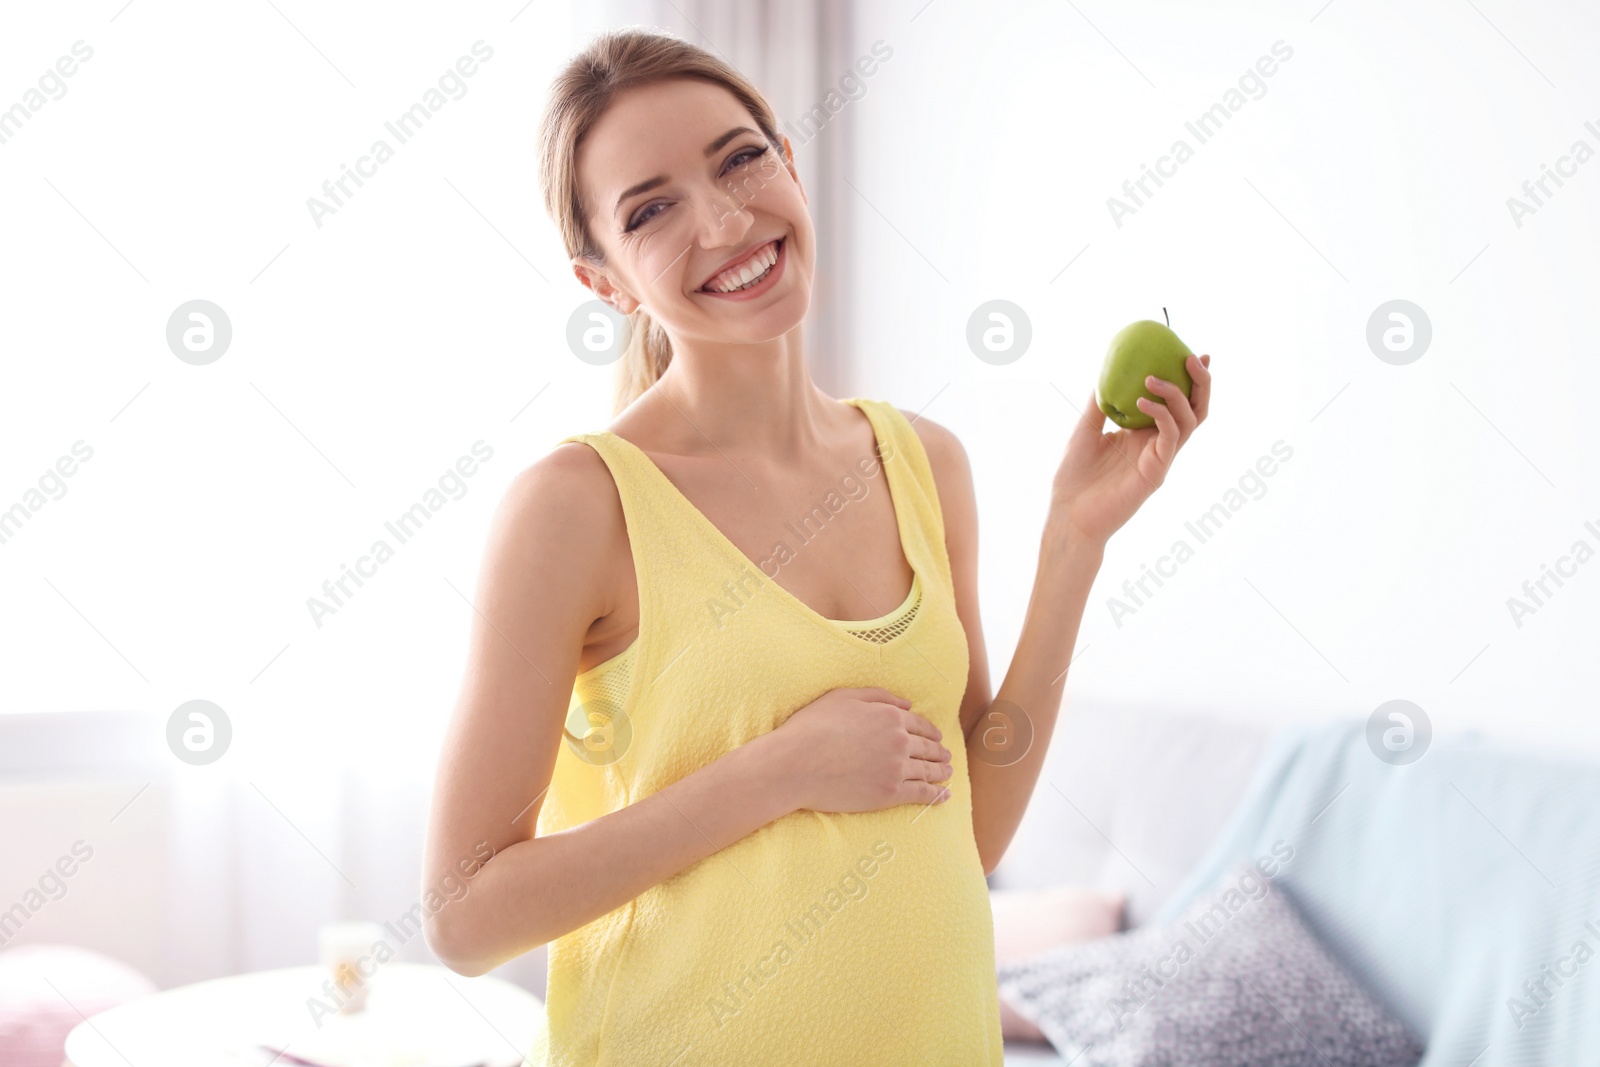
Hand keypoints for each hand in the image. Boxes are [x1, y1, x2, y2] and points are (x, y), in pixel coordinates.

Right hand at [768, 687, 952, 812]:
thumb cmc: (813, 727)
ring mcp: (896, 769)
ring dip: (942, 772)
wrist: (796, 764)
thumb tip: (907, 704)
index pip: (920, 724)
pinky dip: (937, 796)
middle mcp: (899, 741)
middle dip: (939, 752)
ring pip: (928, 771)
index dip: (930, 731)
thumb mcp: (843, 697)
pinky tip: (944, 796)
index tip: (936, 737)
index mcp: (890, 716)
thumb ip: (878, 696)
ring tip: (948, 773)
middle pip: (928, 748)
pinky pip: (922, 794)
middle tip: (946, 756)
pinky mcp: (889, 794)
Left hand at [1051, 353, 1211, 545]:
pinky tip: (1143, 401)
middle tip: (1193, 357)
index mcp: (1144, 434)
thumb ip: (1099, 403)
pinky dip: (1162, 414)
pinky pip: (1170, 438)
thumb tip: (1104, 371)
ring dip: (1177, 394)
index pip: (1176, 402)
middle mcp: (1157, 445)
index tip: (1190, 352)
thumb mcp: (1084, 429)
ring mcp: (1160, 458)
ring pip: (1189, 421)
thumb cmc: (1073, 476)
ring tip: (1153, 377)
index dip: (1188, 379)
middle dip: (1200, 382)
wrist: (1067, 513)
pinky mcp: (1157, 472)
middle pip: (1195, 410)